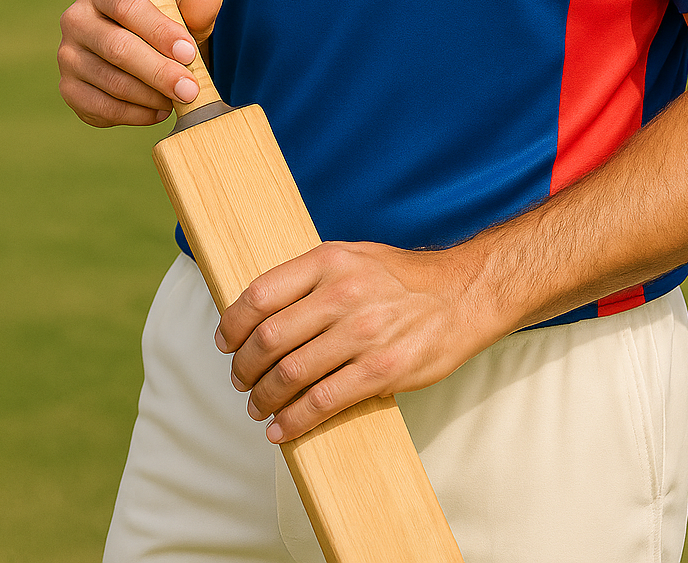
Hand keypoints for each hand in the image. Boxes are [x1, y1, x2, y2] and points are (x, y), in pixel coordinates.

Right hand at [57, 0, 222, 126]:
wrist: (138, 48)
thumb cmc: (160, 27)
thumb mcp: (179, 13)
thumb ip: (195, 7)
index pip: (128, 7)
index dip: (160, 31)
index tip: (189, 53)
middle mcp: (75, 19)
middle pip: (117, 47)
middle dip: (158, 72)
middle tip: (190, 89)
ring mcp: (66, 55)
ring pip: (110, 81)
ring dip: (150, 95)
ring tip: (178, 99)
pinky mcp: (68, 88)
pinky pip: (101, 107)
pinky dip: (135, 114)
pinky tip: (159, 111)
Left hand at [214, 238, 501, 441]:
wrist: (462, 295)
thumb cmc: (401, 279)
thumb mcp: (353, 256)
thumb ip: (309, 276)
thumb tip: (258, 308)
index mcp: (329, 261)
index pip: (259, 294)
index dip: (232, 324)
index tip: (226, 342)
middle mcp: (342, 294)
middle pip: (268, 338)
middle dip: (244, 367)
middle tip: (241, 379)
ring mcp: (362, 333)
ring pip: (289, 374)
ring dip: (263, 398)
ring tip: (258, 406)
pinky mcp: (380, 370)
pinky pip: (322, 403)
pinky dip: (293, 422)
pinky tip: (280, 429)